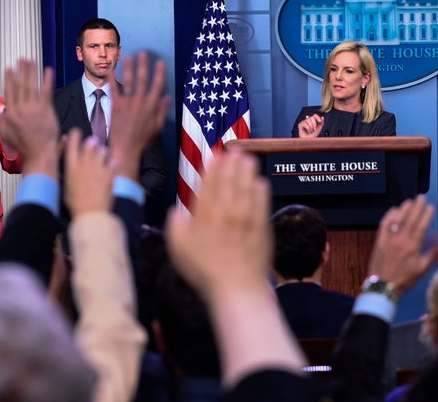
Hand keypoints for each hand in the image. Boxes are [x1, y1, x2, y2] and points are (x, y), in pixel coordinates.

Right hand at [0, 60, 58, 176]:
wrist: (39, 153)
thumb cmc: (24, 146)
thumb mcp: (6, 134)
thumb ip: (0, 120)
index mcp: (11, 113)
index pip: (9, 91)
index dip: (10, 79)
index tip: (9, 69)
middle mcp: (21, 109)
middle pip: (20, 85)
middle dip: (21, 71)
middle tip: (22, 59)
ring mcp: (34, 109)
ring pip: (32, 86)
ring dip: (32, 72)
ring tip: (32, 61)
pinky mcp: (46, 110)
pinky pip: (46, 91)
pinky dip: (47, 80)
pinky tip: (48, 70)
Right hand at [64, 129, 114, 216]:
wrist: (90, 212)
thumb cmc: (75, 203)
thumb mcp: (66, 187)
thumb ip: (69, 175)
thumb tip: (70, 170)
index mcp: (71, 166)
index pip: (72, 145)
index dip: (74, 136)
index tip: (76, 131)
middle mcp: (84, 163)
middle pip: (89, 145)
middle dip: (92, 142)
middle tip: (94, 141)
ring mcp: (98, 167)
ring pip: (102, 150)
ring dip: (103, 151)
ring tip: (104, 153)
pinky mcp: (109, 173)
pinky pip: (113, 161)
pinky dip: (114, 162)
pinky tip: (114, 164)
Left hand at [108, 51, 169, 179]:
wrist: (125, 148)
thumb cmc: (142, 139)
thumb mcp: (157, 127)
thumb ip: (162, 111)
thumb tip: (167, 98)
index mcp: (152, 106)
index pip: (158, 85)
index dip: (160, 72)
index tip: (160, 62)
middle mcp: (141, 102)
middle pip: (143, 79)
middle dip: (143, 64)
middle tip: (143, 53)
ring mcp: (128, 103)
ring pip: (128, 81)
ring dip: (128, 67)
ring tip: (128, 56)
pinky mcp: (116, 106)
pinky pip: (114, 89)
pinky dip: (112, 79)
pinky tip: (111, 69)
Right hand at [165, 151, 271, 298]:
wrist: (236, 287)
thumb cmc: (203, 270)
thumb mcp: (177, 248)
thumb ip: (175, 225)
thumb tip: (177, 212)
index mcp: (205, 212)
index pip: (210, 181)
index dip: (214, 166)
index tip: (217, 155)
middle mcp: (227, 209)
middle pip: (231, 178)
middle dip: (232, 162)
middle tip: (235, 151)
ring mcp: (247, 215)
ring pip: (248, 185)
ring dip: (247, 170)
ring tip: (248, 159)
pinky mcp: (262, 225)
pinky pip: (262, 200)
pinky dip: (261, 188)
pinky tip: (260, 182)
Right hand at [297, 113, 323, 137]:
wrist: (309, 140)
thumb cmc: (313, 135)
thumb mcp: (319, 129)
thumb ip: (321, 123)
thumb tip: (322, 117)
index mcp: (312, 121)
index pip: (315, 115)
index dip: (317, 117)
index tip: (319, 121)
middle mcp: (308, 120)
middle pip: (312, 118)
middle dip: (314, 124)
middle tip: (314, 129)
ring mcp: (304, 122)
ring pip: (308, 120)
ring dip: (311, 127)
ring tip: (311, 131)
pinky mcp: (300, 125)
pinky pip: (305, 124)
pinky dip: (308, 128)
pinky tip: (308, 131)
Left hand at [368, 194, 436, 294]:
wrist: (383, 285)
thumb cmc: (404, 279)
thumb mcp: (421, 270)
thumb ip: (432, 255)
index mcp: (413, 246)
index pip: (421, 226)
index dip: (426, 215)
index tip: (430, 206)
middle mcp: (401, 239)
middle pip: (410, 219)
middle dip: (417, 207)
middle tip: (421, 197)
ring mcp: (389, 238)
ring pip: (397, 219)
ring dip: (404, 209)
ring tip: (410, 201)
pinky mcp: (379, 240)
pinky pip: (384, 224)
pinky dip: (389, 215)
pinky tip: (393, 210)